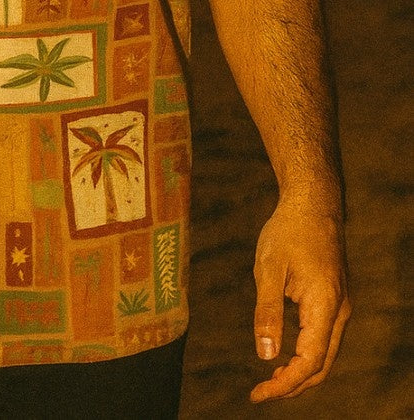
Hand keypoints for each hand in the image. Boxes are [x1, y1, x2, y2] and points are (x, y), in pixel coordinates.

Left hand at [250, 196, 350, 401]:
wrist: (313, 203)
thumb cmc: (288, 231)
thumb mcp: (269, 268)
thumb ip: (267, 312)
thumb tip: (266, 356)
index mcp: (325, 306)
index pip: (309, 362)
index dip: (285, 385)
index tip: (258, 394)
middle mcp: (339, 311)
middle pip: (321, 366)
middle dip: (293, 386)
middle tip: (260, 393)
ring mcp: (339, 306)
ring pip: (325, 354)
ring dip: (300, 372)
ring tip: (269, 381)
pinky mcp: (333, 300)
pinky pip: (323, 338)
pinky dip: (305, 354)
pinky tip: (283, 354)